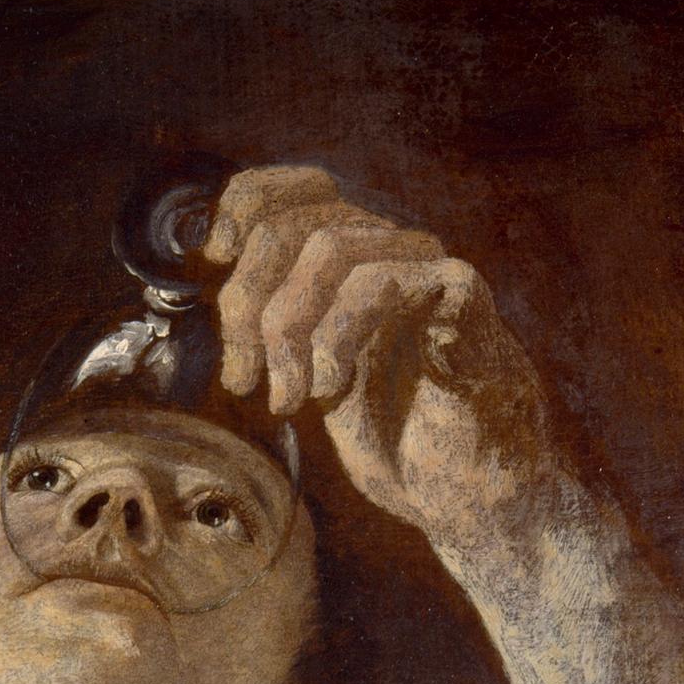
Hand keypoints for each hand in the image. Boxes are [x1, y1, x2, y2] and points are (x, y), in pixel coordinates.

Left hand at [203, 165, 571, 575]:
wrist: (470, 496)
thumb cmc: (397, 439)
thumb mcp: (311, 378)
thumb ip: (278, 332)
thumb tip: (220, 295)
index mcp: (358, 260)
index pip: (300, 187)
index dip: (247, 203)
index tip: (214, 255)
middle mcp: (394, 251)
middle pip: (295, 223)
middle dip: (247, 301)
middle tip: (241, 377)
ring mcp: (431, 270)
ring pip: (331, 246)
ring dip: (287, 328)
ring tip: (290, 397)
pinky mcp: (464, 299)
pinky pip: (384, 280)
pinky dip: (337, 336)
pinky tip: (333, 388)